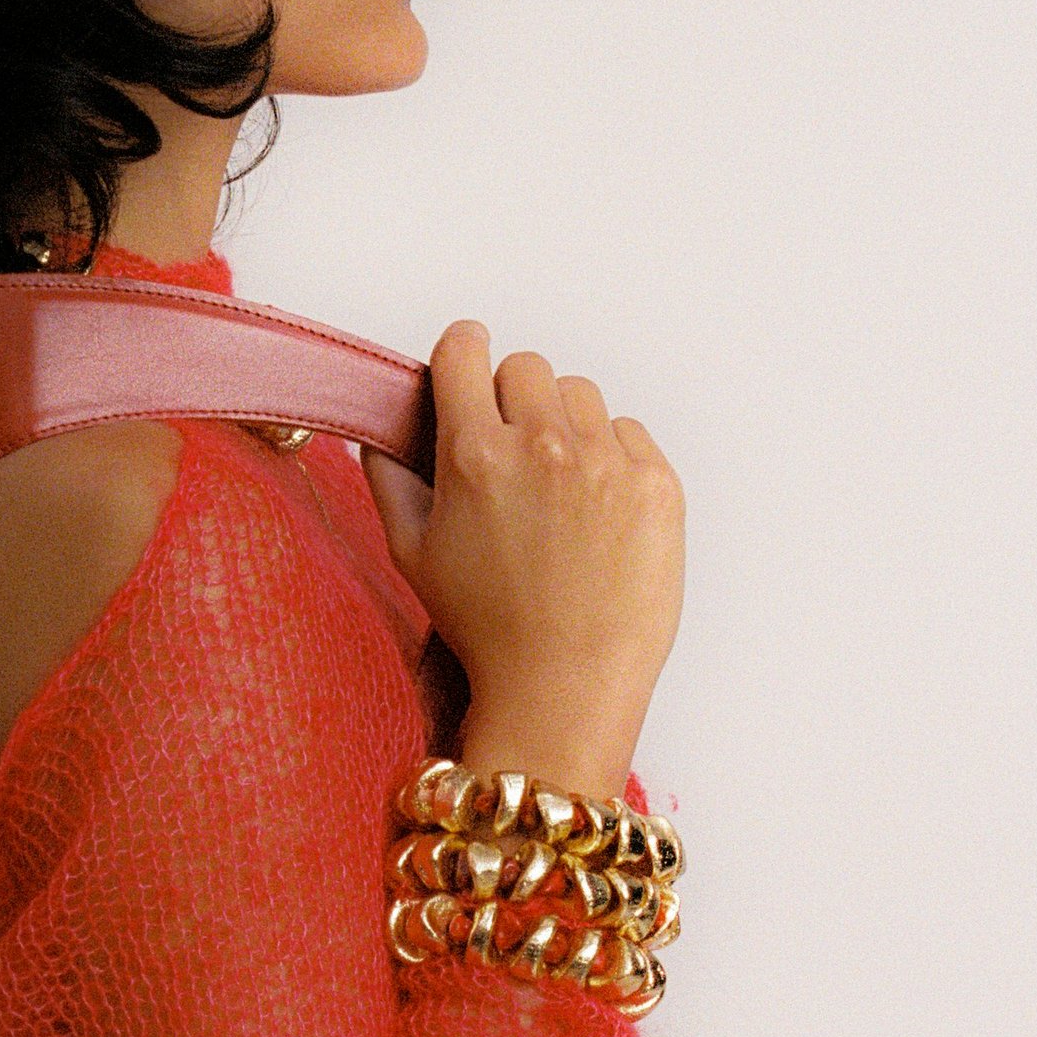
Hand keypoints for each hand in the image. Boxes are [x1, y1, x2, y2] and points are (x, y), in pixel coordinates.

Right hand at [361, 322, 684, 804]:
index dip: (461, 353)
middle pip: (526, 367)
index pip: (465, 350)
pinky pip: (629, 432)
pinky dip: (612, 459)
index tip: (466, 362)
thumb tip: (380, 434)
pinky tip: (595, 512)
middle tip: (512, 451)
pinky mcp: (656, 483)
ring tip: (558, 488)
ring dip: (565, 424)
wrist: (566, 686)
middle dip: (512, 398)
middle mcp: (543, 445)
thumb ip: (389, 479)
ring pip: (580, 395)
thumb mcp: (413, 554)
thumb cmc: (488, 629)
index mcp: (475, 454)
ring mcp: (606, 462)